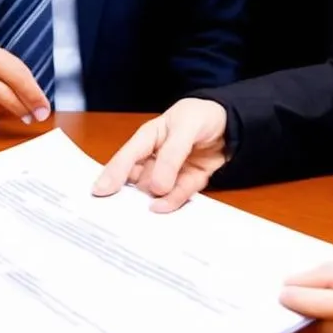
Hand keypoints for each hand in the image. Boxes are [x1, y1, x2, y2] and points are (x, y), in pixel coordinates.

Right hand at [92, 98, 227, 211]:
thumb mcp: (185, 128)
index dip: (112, 174)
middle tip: (118, 213)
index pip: (126, 157)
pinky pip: (178, 197)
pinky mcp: (187, 183)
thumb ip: (171, 156)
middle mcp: (153, 158)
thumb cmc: (200, 116)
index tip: (100, 192)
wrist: (231, 124)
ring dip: (150, 203)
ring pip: (154, 193)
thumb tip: (156, 187)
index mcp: (147, 138)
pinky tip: (166, 208)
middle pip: (134, 181)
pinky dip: (173, 203)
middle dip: (126, 196)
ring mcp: (170, 173)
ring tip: (145, 216)